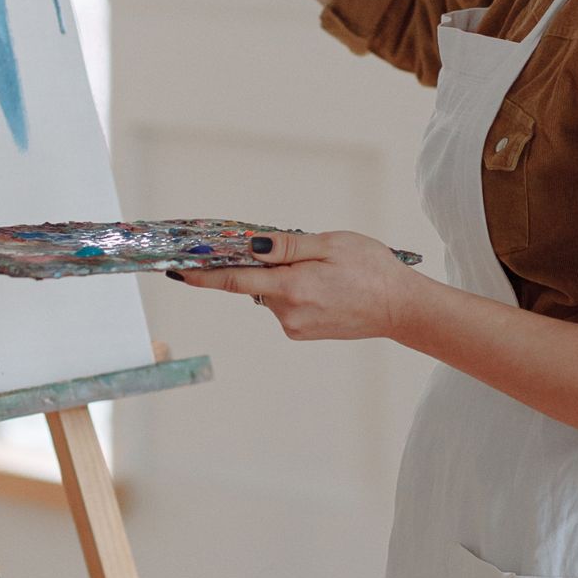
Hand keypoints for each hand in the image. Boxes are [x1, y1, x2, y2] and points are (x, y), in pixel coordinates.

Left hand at [169, 230, 429, 341]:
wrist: (401, 308)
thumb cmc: (372, 270)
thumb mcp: (330, 244)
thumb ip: (286, 247)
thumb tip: (248, 246)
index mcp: (292, 287)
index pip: (234, 280)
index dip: (202, 274)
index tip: (176, 270)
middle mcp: (287, 312)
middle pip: (255, 283)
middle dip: (267, 265)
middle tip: (305, 255)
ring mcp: (294, 326)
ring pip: (272, 294)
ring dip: (286, 280)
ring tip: (327, 274)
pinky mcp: (302, 333)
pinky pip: (286, 306)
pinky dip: (296, 293)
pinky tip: (326, 289)